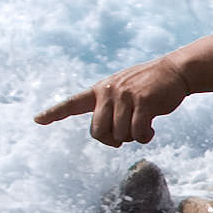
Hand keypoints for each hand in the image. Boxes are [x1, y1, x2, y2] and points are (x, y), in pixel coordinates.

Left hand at [36, 56, 188, 140]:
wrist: (175, 71)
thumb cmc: (148, 87)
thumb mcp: (124, 92)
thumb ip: (111, 110)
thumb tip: (111, 140)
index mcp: (100, 90)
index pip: (72, 103)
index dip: (54, 113)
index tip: (37, 119)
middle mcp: (109, 92)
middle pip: (98, 132)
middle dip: (112, 140)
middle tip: (125, 136)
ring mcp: (126, 96)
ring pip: (120, 135)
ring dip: (133, 138)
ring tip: (143, 126)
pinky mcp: (143, 102)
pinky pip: (138, 133)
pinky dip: (145, 137)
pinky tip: (151, 130)